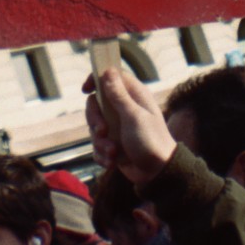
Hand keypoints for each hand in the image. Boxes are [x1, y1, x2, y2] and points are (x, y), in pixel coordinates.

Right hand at [84, 68, 177, 185]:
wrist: (157, 173)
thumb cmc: (150, 140)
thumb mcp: (133, 116)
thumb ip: (119, 95)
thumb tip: (108, 70)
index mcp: (133, 96)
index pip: (111, 77)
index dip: (96, 79)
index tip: (86, 89)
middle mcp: (124, 109)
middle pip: (96, 104)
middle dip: (95, 120)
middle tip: (103, 131)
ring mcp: (117, 127)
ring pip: (94, 127)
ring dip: (100, 142)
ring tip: (113, 152)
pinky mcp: (113, 144)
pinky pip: (97, 145)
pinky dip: (102, 154)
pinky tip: (112, 162)